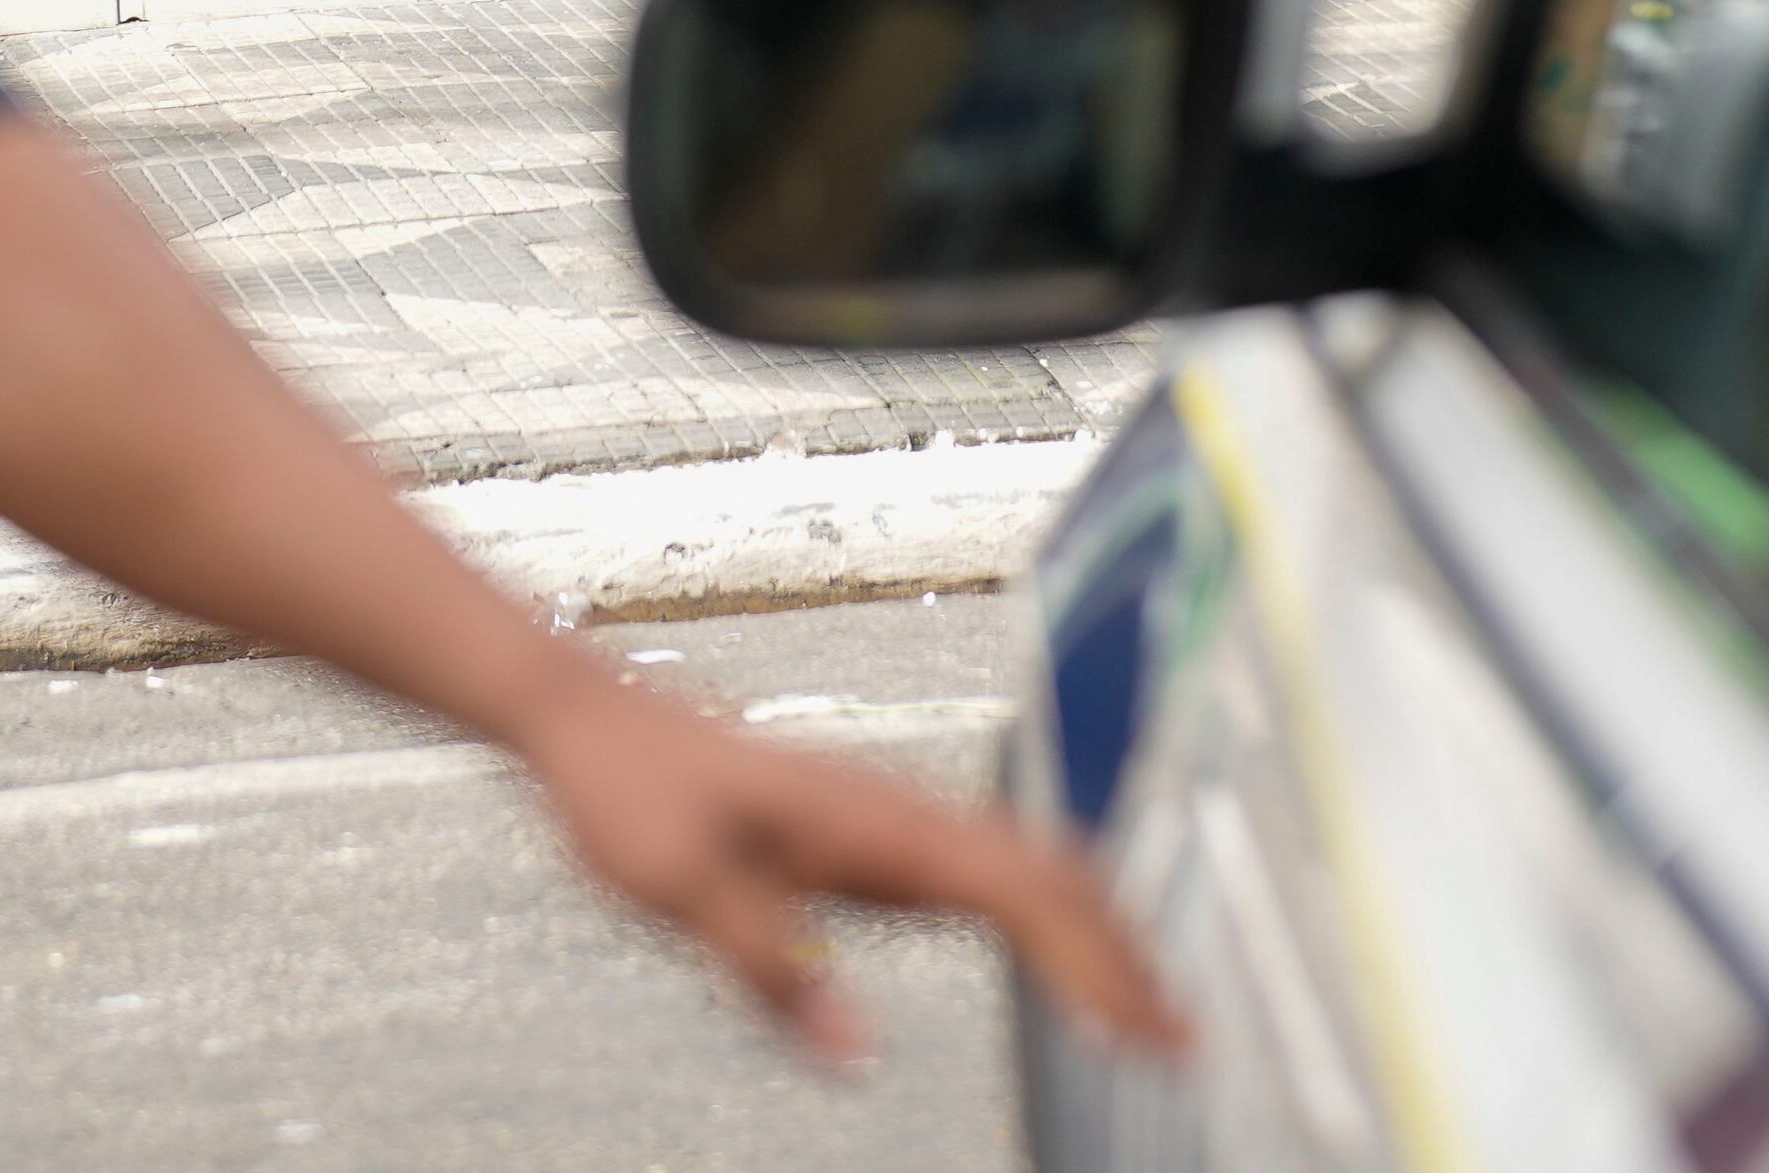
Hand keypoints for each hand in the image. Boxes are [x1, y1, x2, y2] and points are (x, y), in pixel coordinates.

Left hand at [506, 663, 1184, 1067]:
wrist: (586, 720)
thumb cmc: (625, 787)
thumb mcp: (678, 885)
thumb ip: (767, 964)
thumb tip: (853, 1049)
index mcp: (873, 820)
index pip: (1023, 890)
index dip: (1096, 962)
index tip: (1149, 1032)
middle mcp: (900, 813)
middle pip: (1055, 876)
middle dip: (1127, 953)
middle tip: (1181, 1041)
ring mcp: (891, 821)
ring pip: (1032, 869)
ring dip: (1097, 936)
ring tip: (1147, 1014)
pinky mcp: (871, 838)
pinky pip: (988, 876)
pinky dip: (1046, 922)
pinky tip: (1054, 960)